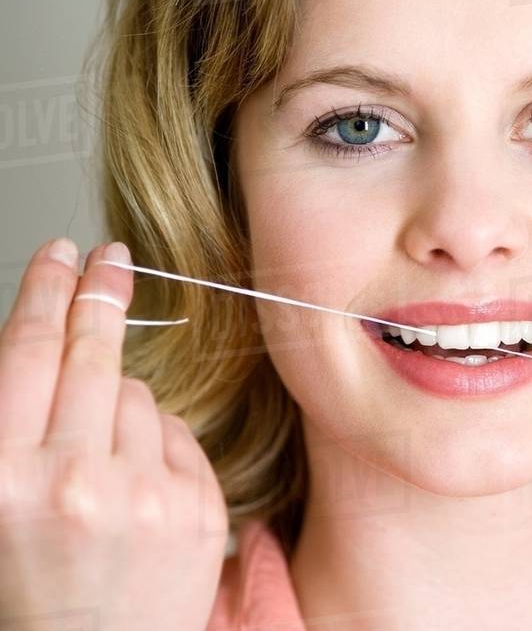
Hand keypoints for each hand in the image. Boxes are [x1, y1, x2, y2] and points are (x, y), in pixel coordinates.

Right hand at [0, 238, 227, 630]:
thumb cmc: (24, 592)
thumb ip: (13, 427)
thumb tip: (45, 338)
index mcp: (2, 478)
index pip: (28, 352)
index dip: (46, 290)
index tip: (61, 253)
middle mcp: (74, 481)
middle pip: (93, 355)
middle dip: (99, 298)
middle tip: (109, 261)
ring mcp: (144, 495)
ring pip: (137, 394)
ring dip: (116, 404)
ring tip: (93, 457)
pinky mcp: (197, 510)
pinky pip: (176, 434)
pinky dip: (154, 442)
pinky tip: (132, 479)